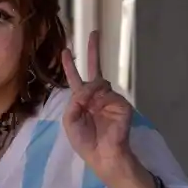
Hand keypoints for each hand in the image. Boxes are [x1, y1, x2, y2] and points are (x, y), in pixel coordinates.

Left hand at [62, 31, 134, 185]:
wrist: (103, 155)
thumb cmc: (85, 142)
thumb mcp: (70, 122)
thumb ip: (74, 102)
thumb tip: (87, 87)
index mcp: (83, 103)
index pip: (76, 81)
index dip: (70, 67)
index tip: (66, 51)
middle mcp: (97, 98)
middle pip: (94, 70)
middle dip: (93, 51)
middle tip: (94, 32)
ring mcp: (110, 99)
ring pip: (98, 83)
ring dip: (89, 92)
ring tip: (89, 106)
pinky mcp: (121, 104)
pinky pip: (106, 93)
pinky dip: (98, 98)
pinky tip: (97, 107)